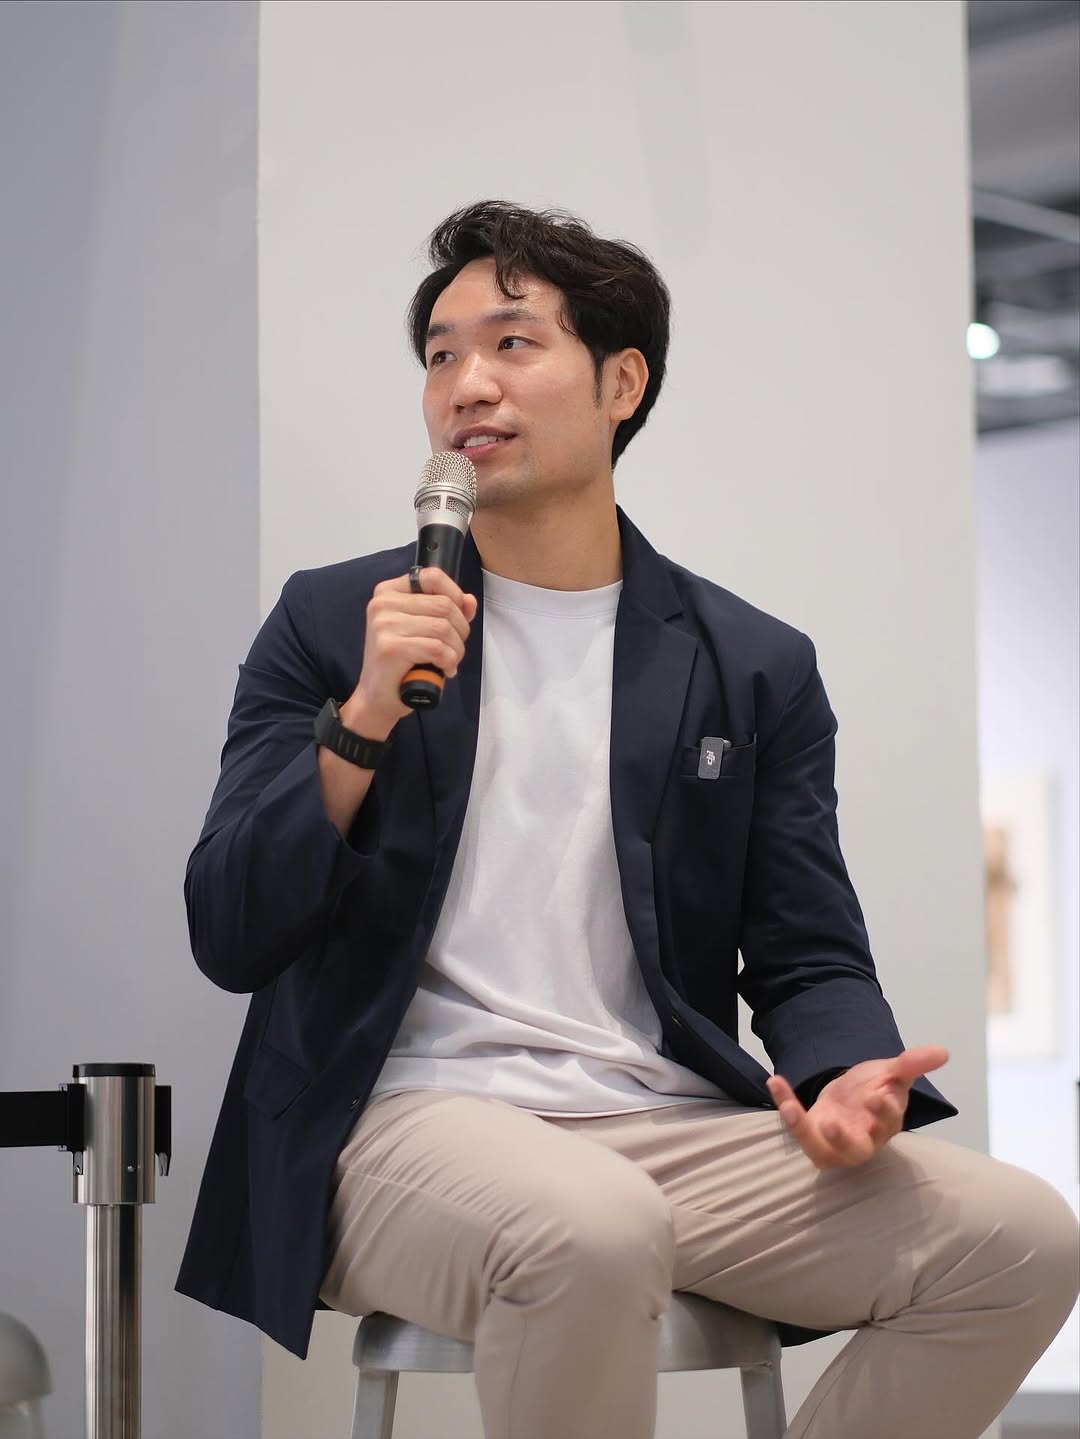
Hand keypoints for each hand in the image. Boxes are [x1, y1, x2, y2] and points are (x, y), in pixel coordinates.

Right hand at [344, 568, 477, 735]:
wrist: (378, 697)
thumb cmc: (401, 662)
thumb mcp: (424, 629)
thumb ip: (448, 611)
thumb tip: (469, 601)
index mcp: (389, 592)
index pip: (432, 576)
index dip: (455, 594)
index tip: (459, 616)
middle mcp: (383, 604)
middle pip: (444, 605)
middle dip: (460, 630)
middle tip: (454, 648)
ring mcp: (384, 624)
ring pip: (443, 628)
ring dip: (456, 650)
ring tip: (449, 661)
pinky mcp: (390, 647)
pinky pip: (437, 649)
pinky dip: (448, 662)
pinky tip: (442, 670)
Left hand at [765, 1045, 948, 1168]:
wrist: (850, 1097)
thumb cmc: (874, 1090)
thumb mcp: (891, 1072)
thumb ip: (913, 1063)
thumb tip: (944, 1051)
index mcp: (886, 1121)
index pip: (889, 1120)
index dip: (884, 1110)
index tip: (879, 1094)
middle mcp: (862, 1138)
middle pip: (856, 1150)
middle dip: (845, 1141)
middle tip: (832, 1125)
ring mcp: (835, 1143)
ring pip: (821, 1149)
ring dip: (803, 1131)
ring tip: (789, 1109)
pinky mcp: (812, 1138)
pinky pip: (797, 1127)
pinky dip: (786, 1103)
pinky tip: (776, 1081)